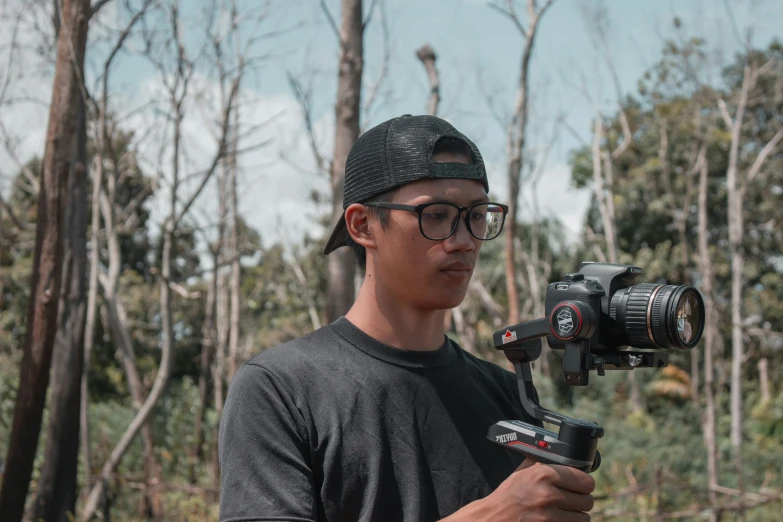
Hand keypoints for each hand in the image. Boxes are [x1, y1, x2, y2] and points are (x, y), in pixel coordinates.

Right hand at [442, 457, 595, 521]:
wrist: (493, 518)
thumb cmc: (508, 495)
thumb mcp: (522, 472)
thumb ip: (541, 462)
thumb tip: (559, 454)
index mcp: (544, 474)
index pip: (585, 480)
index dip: (583, 483)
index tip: (580, 485)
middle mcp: (548, 494)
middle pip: (587, 500)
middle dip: (580, 500)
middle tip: (571, 499)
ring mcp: (549, 515)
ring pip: (583, 517)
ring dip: (576, 514)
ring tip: (564, 510)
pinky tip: (559, 519)